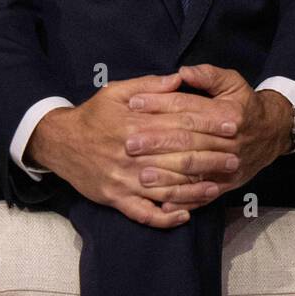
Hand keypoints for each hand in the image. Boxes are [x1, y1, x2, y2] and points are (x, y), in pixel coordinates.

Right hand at [25, 72, 245, 227]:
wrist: (59, 142)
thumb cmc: (92, 115)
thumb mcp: (116, 91)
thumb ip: (149, 86)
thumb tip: (179, 78)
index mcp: (133, 124)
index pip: (179, 123)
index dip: (208, 124)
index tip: (232, 125)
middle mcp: (130, 153)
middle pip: (178, 157)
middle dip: (210, 158)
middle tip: (234, 159)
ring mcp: (123, 180)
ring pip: (166, 188)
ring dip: (194, 189)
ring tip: (217, 186)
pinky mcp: (115, 199)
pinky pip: (144, 213)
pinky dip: (165, 217)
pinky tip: (184, 216)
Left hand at [123, 63, 294, 210]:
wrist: (272, 134)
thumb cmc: (245, 105)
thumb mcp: (232, 82)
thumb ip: (208, 75)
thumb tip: (183, 72)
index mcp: (227, 114)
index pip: (188, 108)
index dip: (160, 104)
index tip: (134, 103)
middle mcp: (228, 141)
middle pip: (188, 141)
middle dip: (157, 143)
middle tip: (129, 143)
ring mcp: (228, 166)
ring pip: (194, 171)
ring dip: (167, 176)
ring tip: (141, 175)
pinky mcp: (227, 184)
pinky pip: (203, 196)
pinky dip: (183, 201)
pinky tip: (162, 205)